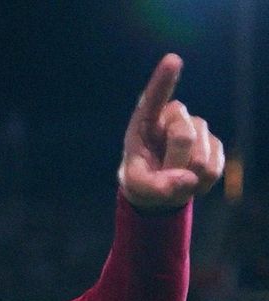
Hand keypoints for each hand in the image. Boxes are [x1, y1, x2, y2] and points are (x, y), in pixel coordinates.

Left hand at [118, 53, 224, 209]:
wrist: (161, 189)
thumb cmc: (142, 180)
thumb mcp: (136, 187)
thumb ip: (153, 187)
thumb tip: (186, 180)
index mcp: (146, 122)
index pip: (153, 99)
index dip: (164, 80)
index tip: (172, 60)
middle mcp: (173, 118)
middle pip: (183, 136)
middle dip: (174, 163)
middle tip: (161, 176)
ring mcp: (197, 128)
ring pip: (200, 157)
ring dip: (186, 177)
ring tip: (173, 178)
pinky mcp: (214, 144)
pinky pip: (213, 168)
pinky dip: (200, 184)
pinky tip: (189, 181)